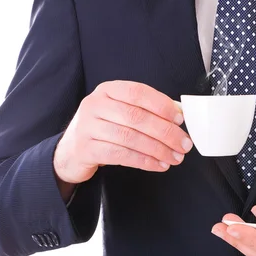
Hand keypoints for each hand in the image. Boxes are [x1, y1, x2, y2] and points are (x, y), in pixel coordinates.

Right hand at [54, 81, 192, 188]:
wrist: (71, 151)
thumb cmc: (103, 129)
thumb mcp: (121, 113)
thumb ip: (147, 110)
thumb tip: (178, 112)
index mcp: (107, 90)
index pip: (138, 92)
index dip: (161, 105)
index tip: (180, 119)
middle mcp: (95, 105)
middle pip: (136, 117)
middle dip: (165, 132)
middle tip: (184, 144)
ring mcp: (88, 127)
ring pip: (130, 138)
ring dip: (158, 149)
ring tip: (175, 157)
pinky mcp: (86, 149)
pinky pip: (121, 155)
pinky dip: (144, 161)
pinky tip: (158, 164)